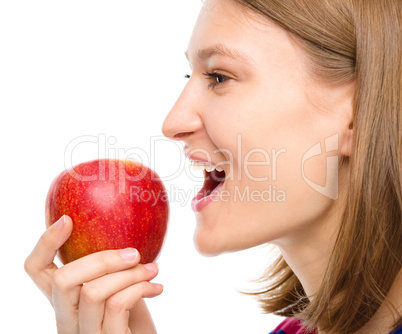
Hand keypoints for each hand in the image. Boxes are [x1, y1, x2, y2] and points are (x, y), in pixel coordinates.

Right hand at [24, 215, 162, 333]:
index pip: (35, 269)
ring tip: (153, 270)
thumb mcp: (116, 286)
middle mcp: (66, 320)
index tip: (68, 219)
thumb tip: (125, 225)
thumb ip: (109, 266)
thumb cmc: (132, 316)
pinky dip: (140, 288)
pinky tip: (156, 288)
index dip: (46, 243)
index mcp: (64, 301)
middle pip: (62, 279)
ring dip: (130, 274)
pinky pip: (117, 305)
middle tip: (134, 253)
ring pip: (92, 291)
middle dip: (102, 259)